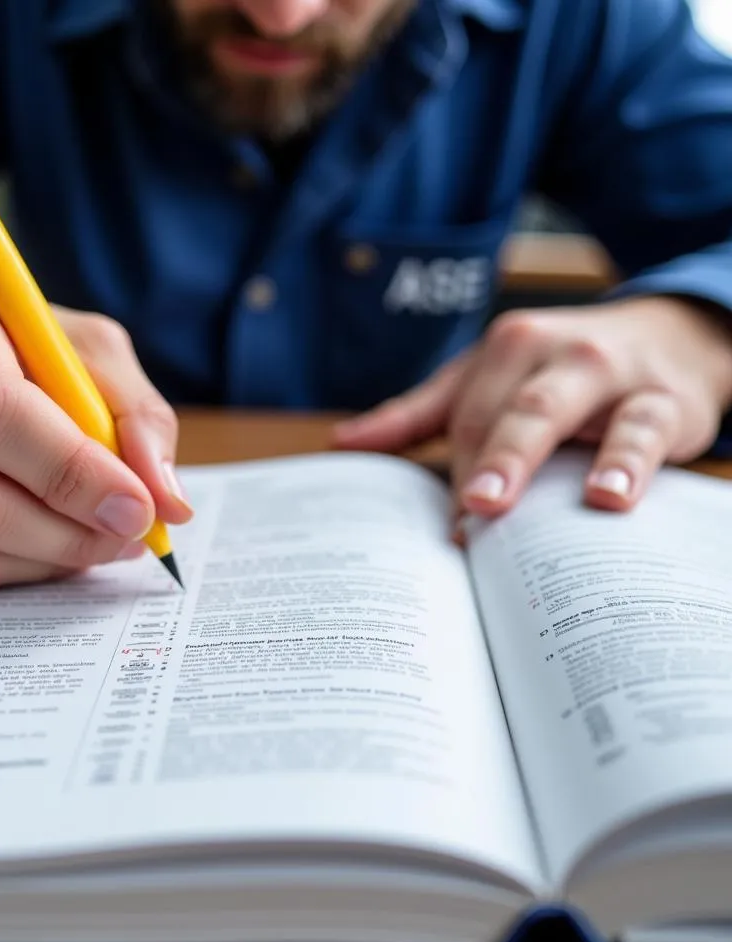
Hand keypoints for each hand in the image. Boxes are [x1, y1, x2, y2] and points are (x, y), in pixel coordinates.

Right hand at [0, 275, 191, 587]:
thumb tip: (165, 501)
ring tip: (98, 537)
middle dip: (68, 531)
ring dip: (48, 557)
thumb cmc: (18, 351)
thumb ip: (137, 414)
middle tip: (129, 534)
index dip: (70, 472)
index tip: (137, 509)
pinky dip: (13, 569)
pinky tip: (45, 541)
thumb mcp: (87, 351)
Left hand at [333, 296, 731, 517]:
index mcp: (505, 350)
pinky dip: (626, 462)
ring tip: (508, 502)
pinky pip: (642, 430)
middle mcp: (553, 354)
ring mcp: (608, 374)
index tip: (447, 532)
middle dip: (483, 462)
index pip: (468, 419)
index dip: (456, 474)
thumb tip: (342, 442)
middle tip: (467, 513)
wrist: (672, 336)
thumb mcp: (488, 380)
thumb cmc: (560, 370)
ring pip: (563, 412)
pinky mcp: (662, 400)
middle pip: (507, 413)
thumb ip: (419, 413)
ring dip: (533, 458)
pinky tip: (609, 497)